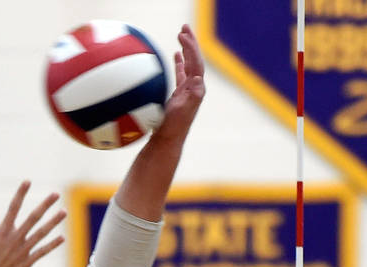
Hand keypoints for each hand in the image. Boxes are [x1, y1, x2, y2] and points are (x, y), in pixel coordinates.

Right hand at [0, 182, 64, 266]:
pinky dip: (52, 245)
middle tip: (55, 194)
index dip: (20, 194)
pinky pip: (42, 252)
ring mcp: (22, 252)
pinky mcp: (25, 263)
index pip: (13, 208)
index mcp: (1, 232)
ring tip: (64, 212)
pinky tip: (62, 238)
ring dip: (53, 223)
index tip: (28, 181)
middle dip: (45, 205)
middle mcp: (14, 240)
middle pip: (33, 219)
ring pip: (41, 234)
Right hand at [154, 24, 205, 142]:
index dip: (191, 48)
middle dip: (191, 43)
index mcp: (196, 89)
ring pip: (188, 65)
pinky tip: (174, 55)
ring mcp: (186, 90)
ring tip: (181, 35)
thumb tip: (198, 79)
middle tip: (184, 27)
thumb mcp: (182, 112)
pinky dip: (179, 63)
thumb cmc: (173, 128)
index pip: (196, 63)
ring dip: (186, 49)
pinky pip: (180, 74)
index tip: (182, 36)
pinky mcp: (179, 95)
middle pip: (194, 60)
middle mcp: (194, 87)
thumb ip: (192, 96)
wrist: (168, 140)